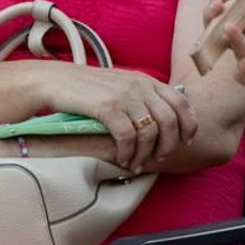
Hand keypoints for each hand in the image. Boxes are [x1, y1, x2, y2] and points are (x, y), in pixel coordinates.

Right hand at [41, 65, 196, 171]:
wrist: (55, 81)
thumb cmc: (86, 88)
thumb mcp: (120, 85)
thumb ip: (141, 97)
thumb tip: (160, 120)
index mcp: (145, 79)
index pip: (181, 101)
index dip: (188, 124)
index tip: (186, 141)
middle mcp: (138, 85)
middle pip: (169, 120)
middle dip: (168, 144)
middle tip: (159, 158)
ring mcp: (123, 95)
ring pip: (149, 132)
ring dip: (145, 154)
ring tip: (137, 164)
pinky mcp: (107, 107)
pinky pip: (127, 137)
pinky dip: (128, 153)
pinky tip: (123, 159)